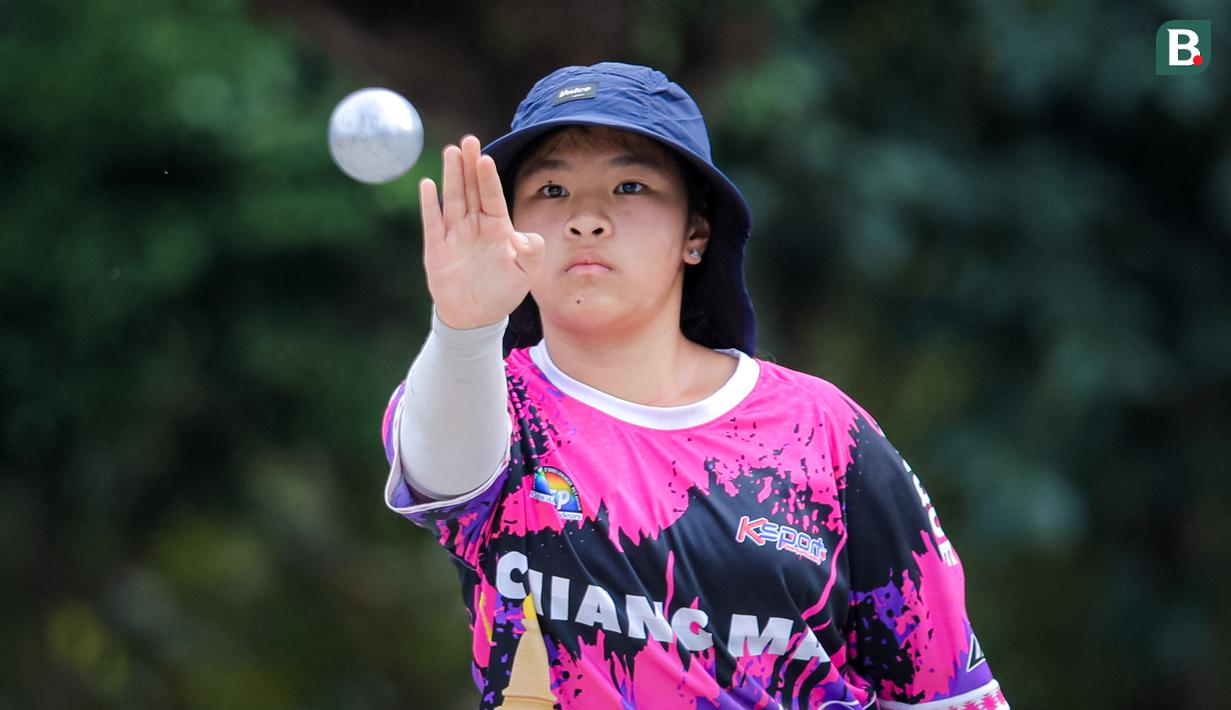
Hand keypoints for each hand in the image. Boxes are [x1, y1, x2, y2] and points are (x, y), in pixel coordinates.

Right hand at [419, 135, 544, 329]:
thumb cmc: (503, 292)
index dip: (488, 178)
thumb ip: (532, 252)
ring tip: (450, 152)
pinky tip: (427, 184)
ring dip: (451, 176)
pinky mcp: (436, 247)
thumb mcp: (526, 274)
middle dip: (469, 165)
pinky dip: (429, 204)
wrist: (476, 317)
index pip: (492, 196)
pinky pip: (432, 221)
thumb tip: (525, 236)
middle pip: (471, 189)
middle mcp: (476, 224)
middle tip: (468, 140)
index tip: (486, 158)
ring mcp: (455, 234)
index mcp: (498, 227)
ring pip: (453, 198)